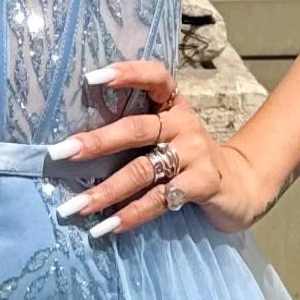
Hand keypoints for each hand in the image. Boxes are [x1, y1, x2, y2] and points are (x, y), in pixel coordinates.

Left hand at [47, 60, 266, 241]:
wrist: (240, 186)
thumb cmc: (189, 159)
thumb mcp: (168, 135)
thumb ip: (135, 132)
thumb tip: (75, 144)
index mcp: (173, 105)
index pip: (155, 77)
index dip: (127, 73)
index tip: (91, 78)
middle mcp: (183, 124)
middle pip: (136, 129)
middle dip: (95, 142)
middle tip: (60, 153)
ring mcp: (195, 153)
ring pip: (143, 169)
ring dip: (106, 190)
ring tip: (74, 206)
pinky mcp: (203, 183)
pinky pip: (161, 199)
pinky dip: (132, 213)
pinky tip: (109, 225)